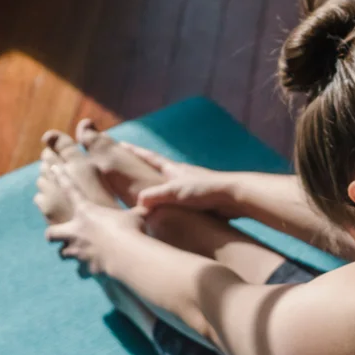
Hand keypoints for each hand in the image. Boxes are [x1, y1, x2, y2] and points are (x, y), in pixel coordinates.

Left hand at [44, 165, 145, 274]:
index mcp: (86, 212)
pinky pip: (82, 271)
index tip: (53, 168)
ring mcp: (78, 251)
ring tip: (78, 253)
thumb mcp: (137, 215)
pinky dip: (87, 270)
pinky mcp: (85, 267)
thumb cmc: (130, 229)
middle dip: (53, 234)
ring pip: (62, 254)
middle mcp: (76, 231)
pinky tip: (95, 270)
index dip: (61, 177)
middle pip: (51, 233)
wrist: (125, 255)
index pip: (70, 190)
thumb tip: (150, 206)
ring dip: (69, 253)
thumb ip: (138, 212)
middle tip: (59, 234)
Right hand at [121, 143, 243, 218]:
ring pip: (168, 185)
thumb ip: (156, 196)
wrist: (234, 196)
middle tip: (127, 164)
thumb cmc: (206, 191)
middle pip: (157, 168)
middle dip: (142, 166)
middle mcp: (181, 175)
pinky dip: (168, 201)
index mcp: (173, 170)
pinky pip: (177, 200)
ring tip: (144, 189)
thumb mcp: (176, 192)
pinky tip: (167, 211)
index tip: (120, 143)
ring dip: (156, 185)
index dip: (134, 151)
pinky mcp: (199, 200)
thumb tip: (138, 201)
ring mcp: (190, 186)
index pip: (149, 157)